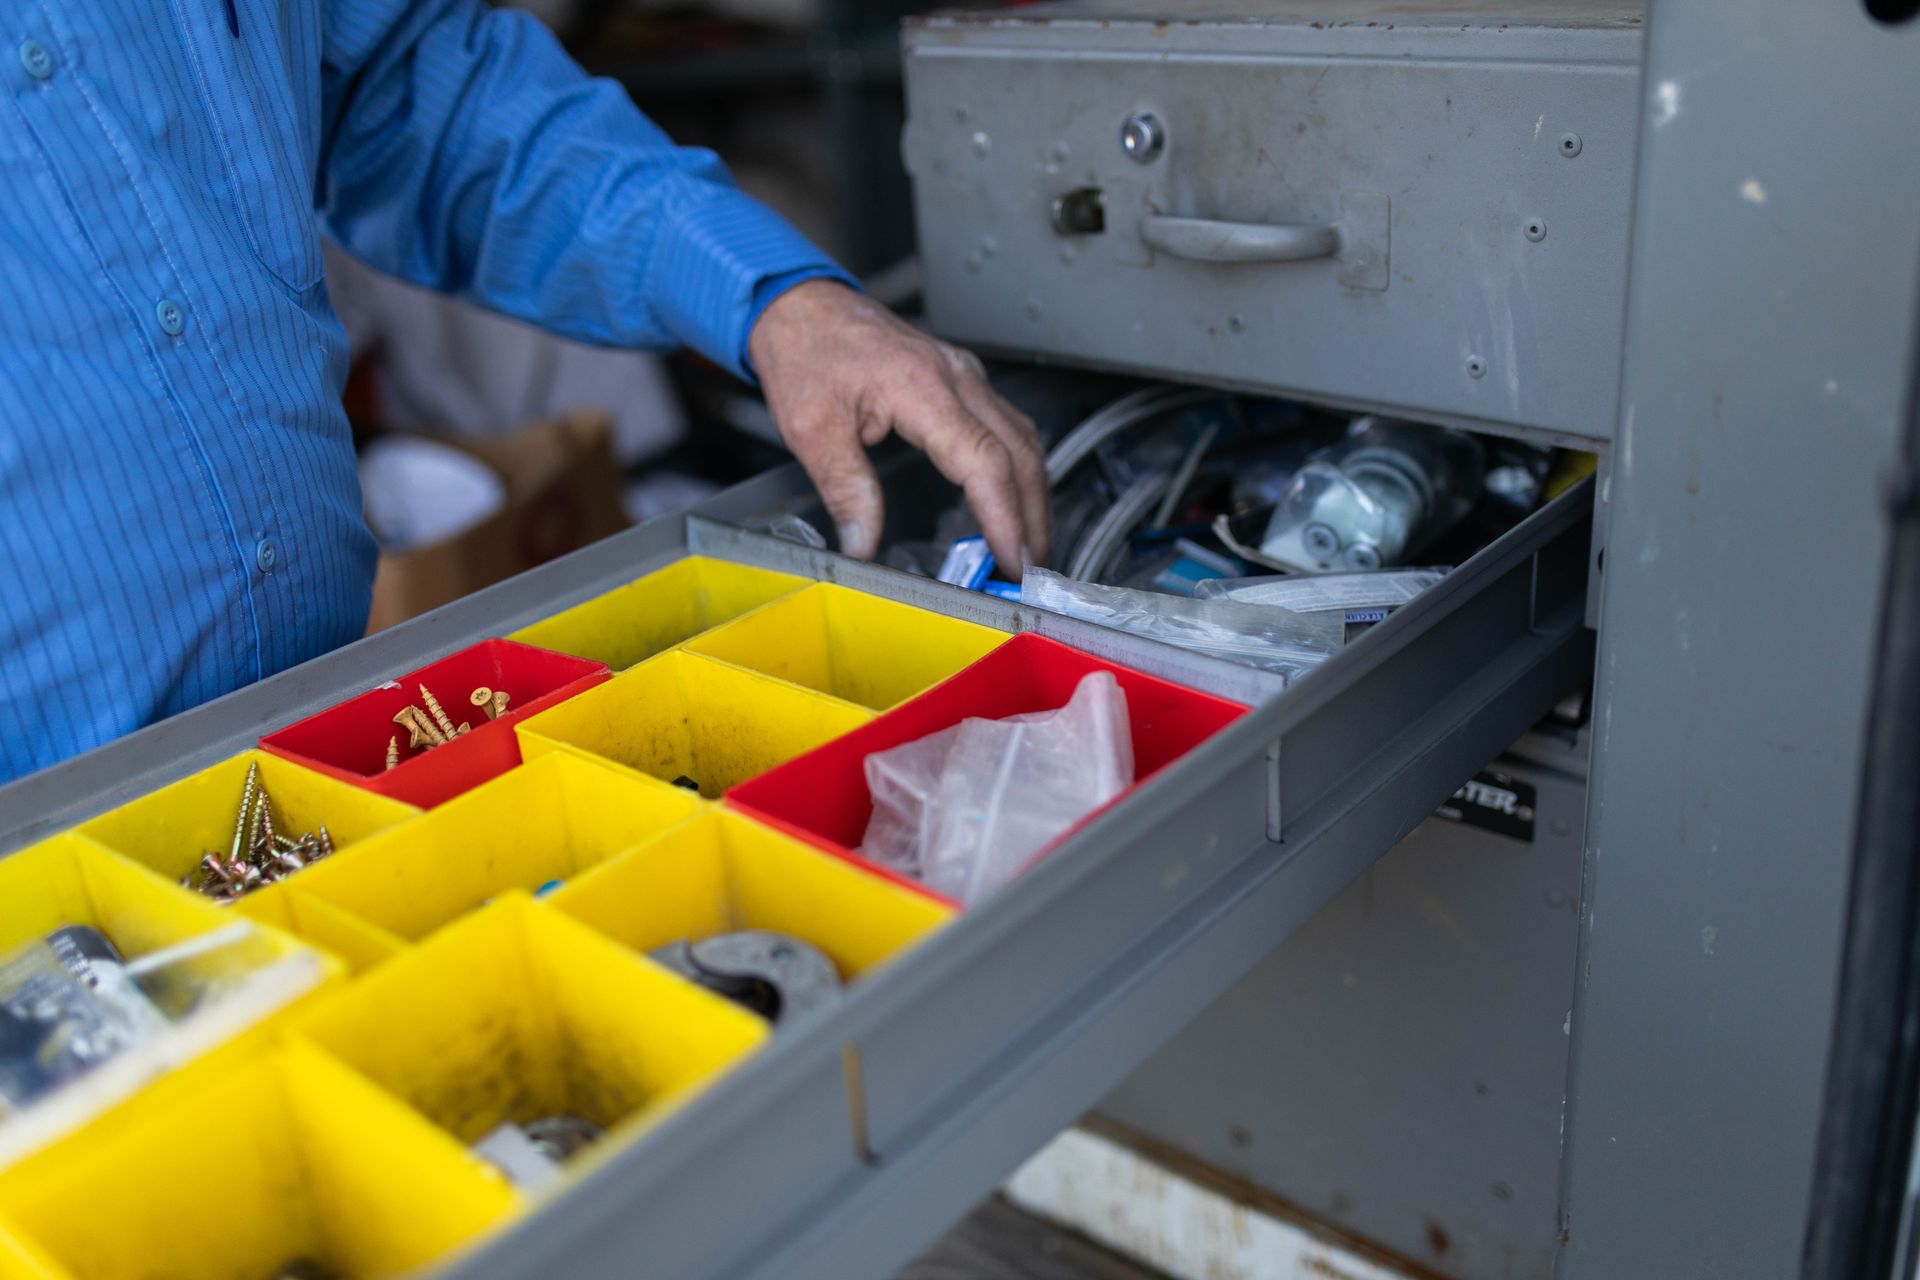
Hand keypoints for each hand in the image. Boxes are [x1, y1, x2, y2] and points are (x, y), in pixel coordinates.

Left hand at [747, 280, 1049, 573]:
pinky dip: (1019, 469)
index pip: (984, 461)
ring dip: (1032, 496)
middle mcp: (956, 378)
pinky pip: (1009, 426)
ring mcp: (965, 375)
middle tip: (1029, 570)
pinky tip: (1013, 497)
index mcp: (921, 387)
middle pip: (1021, 454)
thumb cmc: (806, 353)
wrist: (802, 306)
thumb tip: (864, 545)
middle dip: (1033, 518)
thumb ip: (846, 491)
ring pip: (1024, 439)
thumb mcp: (811, 430)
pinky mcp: (963, 379)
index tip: (1012, 560)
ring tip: (1026, 546)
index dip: (1004, 517)